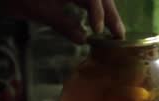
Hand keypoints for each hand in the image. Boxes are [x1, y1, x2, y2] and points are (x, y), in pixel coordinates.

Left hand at [10, 0, 124, 42]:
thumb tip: (83, 39)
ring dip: (107, 14)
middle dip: (110, 14)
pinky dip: (95, 12)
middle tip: (119, 34)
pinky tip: (100, 26)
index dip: (98, 12)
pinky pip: (88, 2)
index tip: (98, 30)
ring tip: (115, 32)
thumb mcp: (40, 11)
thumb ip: (63, 23)